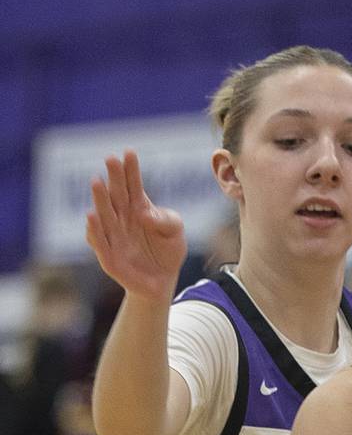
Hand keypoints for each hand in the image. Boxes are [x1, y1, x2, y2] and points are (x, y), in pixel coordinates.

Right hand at [85, 149, 186, 300]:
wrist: (163, 282)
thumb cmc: (168, 251)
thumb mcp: (176, 232)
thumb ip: (167, 220)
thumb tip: (145, 214)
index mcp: (138, 207)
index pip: (133, 185)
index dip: (131, 170)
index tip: (129, 152)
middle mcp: (122, 218)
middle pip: (116, 195)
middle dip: (114, 178)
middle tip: (111, 159)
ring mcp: (113, 236)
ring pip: (104, 214)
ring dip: (100, 199)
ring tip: (97, 182)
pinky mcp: (109, 257)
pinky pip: (99, 242)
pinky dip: (94, 230)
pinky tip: (91, 215)